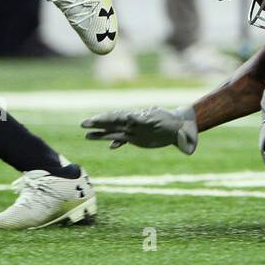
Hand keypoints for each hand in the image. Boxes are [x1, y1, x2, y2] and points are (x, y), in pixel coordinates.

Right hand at [82, 106, 197, 153]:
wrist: (181, 126)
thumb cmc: (173, 122)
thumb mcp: (161, 120)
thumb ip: (145, 120)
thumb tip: (131, 118)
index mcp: (137, 117)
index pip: (118, 117)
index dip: (106, 118)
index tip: (94, 120)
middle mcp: (134, 123)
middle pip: (113, 123)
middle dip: (98, 123)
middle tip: (83, 123)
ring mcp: (135, 131)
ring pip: (115, 132)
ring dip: (101, 134)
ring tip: (86, 135)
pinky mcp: (138, 138)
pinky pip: (124, 140)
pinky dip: (116, 143)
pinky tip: (110, 146)